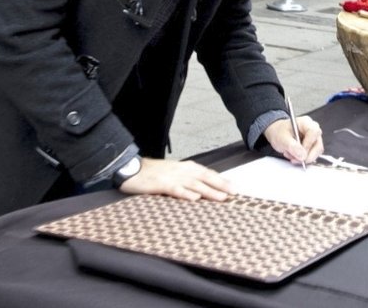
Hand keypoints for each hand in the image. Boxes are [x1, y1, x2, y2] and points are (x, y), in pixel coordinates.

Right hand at [117, 157, 236, 200]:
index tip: (234, 188)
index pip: (208, 174)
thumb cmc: (153, 173)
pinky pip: (176, 189)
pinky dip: (185, 194)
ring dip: (209, 191)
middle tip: (235, 193)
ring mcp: (172, 177)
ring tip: (222, 198)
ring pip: (195, 184)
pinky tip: (194, 198)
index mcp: (186, 168)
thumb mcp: (174, 174)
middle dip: (221, 185)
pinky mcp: (161, 184)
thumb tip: (202, 190)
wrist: (132, 169)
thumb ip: (188, 180)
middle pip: (206, 177)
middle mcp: (182, 171)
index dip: (222, 180)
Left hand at [264, 115, 323, 166]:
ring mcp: (314, 138)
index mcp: (306, 122)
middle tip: (295, 159)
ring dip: (304, 158)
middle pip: (318, 144)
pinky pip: (313, 155)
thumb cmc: (279, 132)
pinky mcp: (313, 146)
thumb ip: (292, 146)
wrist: (277, 134)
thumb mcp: (282, 138)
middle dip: (306, 155)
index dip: (308, 144)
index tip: (301, 153)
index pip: (314, 132)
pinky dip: (303, 159)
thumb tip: (303, 155)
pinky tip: (294, 156)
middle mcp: (313, 129)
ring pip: (316, 152)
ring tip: (291, 156)